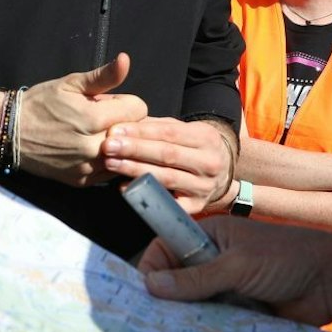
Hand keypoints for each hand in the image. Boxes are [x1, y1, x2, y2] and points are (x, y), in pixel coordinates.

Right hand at [15, 53, 148, 184]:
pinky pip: (110, 172)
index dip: (127, 103)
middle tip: (103, 119)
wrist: (10, 133)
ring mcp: (88, 168)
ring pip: (125, 155)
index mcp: (93, 119)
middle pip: (134, 134)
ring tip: (98, 133)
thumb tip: (126, 60)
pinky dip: (108, 160)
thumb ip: (103, 76)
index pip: (138, 110)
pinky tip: (92, 149)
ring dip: (119, 144)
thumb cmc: (40, 104)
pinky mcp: (82, 182)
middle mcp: (93, 148)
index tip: (110, 103)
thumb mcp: (70, 84)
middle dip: (124, 123)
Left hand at [100, 116, 235, 213]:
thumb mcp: (183, 131)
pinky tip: (126, 188)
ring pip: (166, 178)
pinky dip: (146, 196)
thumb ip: (156, 126)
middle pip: (167, 155)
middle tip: (108, 146)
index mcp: (205, 138)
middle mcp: (208, 163)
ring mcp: (203, 187)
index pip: (169, 133)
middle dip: (135, 150)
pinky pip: (168, 203)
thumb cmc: (193, 148)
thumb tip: (123, 124)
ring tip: (111, 163)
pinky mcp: (196, 206)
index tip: (116, 130)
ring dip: (135, 170)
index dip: (141, 132)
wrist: (223, 173)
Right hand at [138, 214, 331, 327]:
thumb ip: (197, 277)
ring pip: (195, 306)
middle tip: (153, 323)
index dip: (152, 269)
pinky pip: (215, 324)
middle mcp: (215, 261)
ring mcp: (228, 288)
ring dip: (188, 319)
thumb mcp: (237, 265)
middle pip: (178, 281)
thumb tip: (151, 286)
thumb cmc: (286, 259)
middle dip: (167, 299)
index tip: (142, 294)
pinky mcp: (240, 313)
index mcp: (211, 237)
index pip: (167, 249)